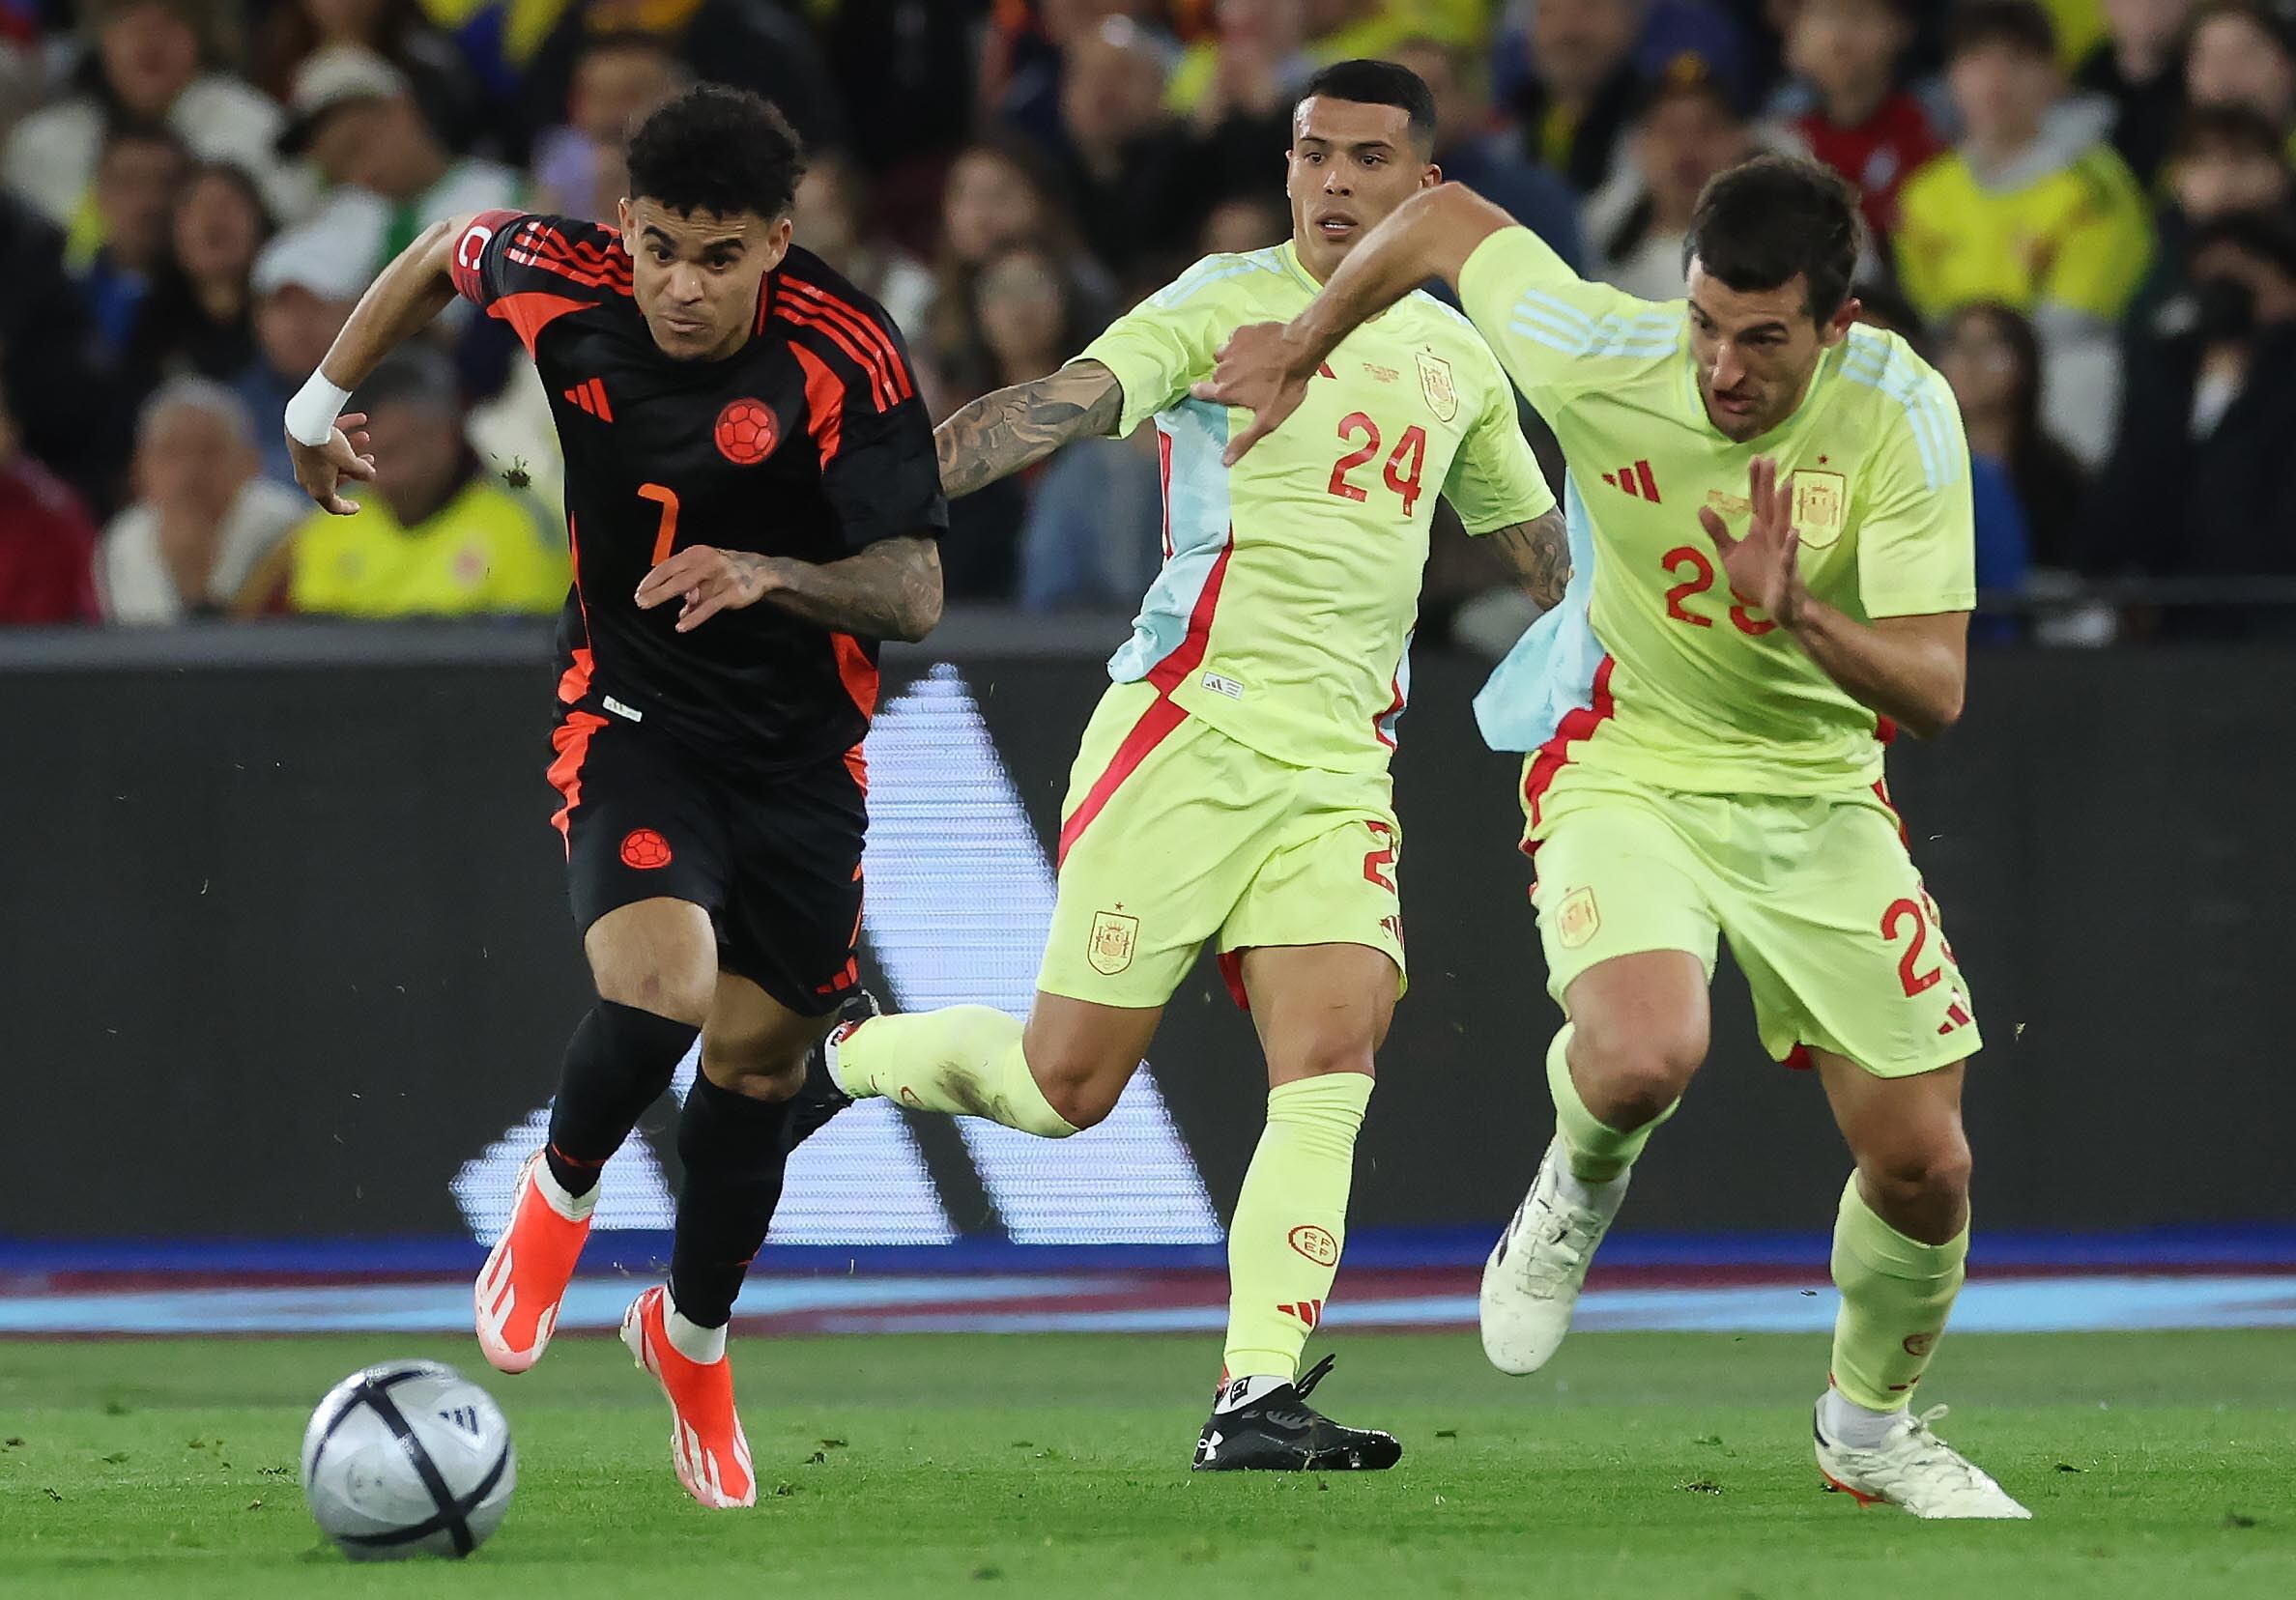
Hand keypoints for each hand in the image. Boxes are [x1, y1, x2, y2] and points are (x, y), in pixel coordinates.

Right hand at [287, 412, 376, 515]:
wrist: (303, 421)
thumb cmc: (327, 447)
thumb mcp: (349, 461)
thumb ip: (362, 472)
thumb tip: (371, 476)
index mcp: (318, 489)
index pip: (333, 506)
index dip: (347, 508)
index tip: (357, 506)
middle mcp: (308, 478)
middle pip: (336, 478)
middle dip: (355, 468)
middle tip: (371, 459)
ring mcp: (304, 461)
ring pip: (331, 457)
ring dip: (351, 446)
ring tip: (366, 436)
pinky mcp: (300, 443)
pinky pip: (323, 440)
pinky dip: (342, 430)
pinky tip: (361, 419)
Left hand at [634, 545, 783, 632]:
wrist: (761, 570)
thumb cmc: (726, 572)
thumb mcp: (705, 574)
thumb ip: (691, 591)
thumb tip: (682, 613)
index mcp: (696, 554)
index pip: (668, 566)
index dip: (652, 579)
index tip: (639, 591)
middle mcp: (706, 561)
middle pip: (674, 575)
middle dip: (655, 589)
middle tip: (639, 601)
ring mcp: (719, 576)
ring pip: (687, 587)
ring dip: (665, 596)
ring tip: (649, 606)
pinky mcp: (730, 592)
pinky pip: (708, 607)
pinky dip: (694, 617)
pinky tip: (681, 626)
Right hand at [1191, 321, 1311, 465]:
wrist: (1299, 350)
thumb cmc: (1284, 387)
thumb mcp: (1268, 419)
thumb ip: (1245, 439)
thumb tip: (1224, 461)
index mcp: (1226, 390)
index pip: (1202, 392)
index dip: (1202, 392)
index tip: (1202, 391)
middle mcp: (1223, 369)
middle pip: (1217, 375)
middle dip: (1226, 378)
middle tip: (1244, 381)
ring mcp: (1231, 347)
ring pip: (1222, 355)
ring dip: (1231, 359)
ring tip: (1249, 363)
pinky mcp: (1242, 331)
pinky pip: (1235, 338)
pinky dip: (1242, 343)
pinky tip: (1257, 347)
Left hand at [1698, 455, 1806, 628]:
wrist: (1779, 606)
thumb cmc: (1757, 577)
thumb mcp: (1730, 554)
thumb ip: (1718, 532)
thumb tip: (1703, 508)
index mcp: (1760, 530)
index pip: (1758, 501)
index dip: (1756, 481)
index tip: (1756, 458)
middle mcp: (1773, 536)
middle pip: (1771, 506)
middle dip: (1770, 485)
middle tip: (1771, 459)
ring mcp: (1782, 552)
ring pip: (1783, 526)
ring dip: (1785, 507)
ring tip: (1787, 485)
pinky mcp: (1786, 572)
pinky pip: (1789, 558)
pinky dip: (1791, 546)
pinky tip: (1794, 533)